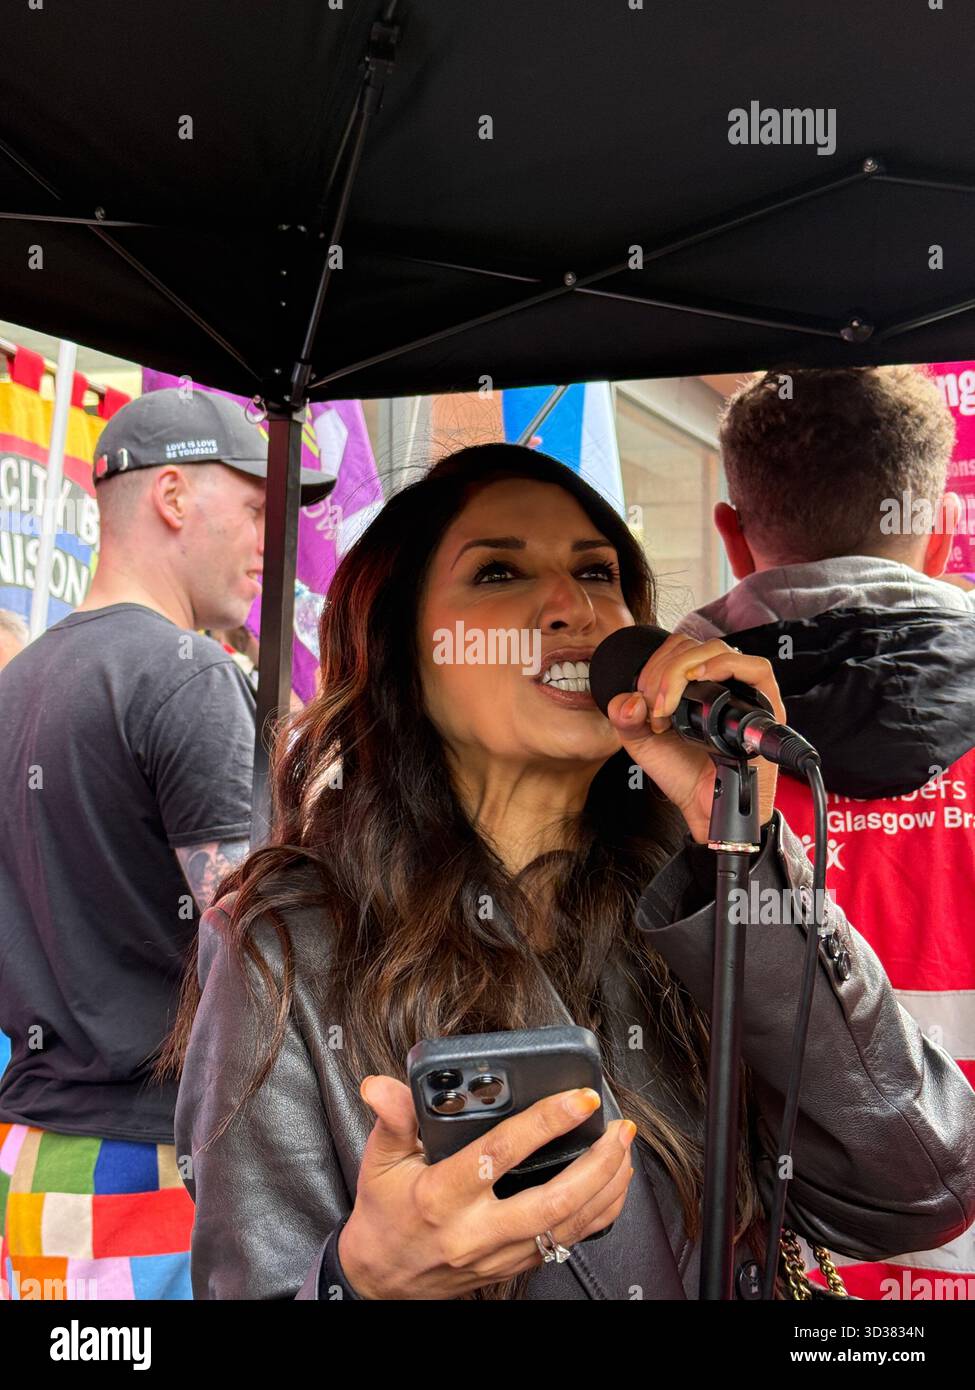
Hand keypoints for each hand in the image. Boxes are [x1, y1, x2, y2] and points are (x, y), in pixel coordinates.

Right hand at [337, 1075, 636, 1298]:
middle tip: (619, 1128)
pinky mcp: (513, 1266)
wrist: (381, 1280)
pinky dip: (597, 1214)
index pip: (500, 1154)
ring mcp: (498, 1254)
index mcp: (442, 1195)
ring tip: (624, 1150)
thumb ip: (392, 1119)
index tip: (578, 1098)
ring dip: (605, 1188)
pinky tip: (612, 1187)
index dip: (544, 1123)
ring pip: (567, 1226)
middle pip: (552, 1201)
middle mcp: (475, 1230)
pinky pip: (566, 1243)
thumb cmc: (384, 1215)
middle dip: (596, 1164)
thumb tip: (381, 1085)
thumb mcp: (378, 1162)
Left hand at [604, 634, 785, 844]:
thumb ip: (625, 718)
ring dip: (684, 669)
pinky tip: (698, 679)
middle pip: (694, 646)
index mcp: (694, 686)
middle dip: (664, 671)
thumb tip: (628, 698)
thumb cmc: (683, 774)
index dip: (655, 663)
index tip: (642, 697)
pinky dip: (724, 665)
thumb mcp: (643, 743)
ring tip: (669, 703)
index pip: (678, 647)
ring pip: (718, 650)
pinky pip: (757, 668)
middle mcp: (722, 684)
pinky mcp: (767, 706)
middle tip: (655, 708)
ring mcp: (746, 692)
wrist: (704, 808)